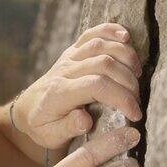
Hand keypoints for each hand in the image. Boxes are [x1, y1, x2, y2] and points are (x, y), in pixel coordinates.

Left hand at [13, 23, 142, 149]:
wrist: (28, 109)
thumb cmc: (43, 126)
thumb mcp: (51, 136)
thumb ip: (68, 128)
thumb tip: (85, 120)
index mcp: (59, 93)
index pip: (96, 85)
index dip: (121, 97)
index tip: (135, 114)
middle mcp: (64, 70)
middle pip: (104, 64)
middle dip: (128, 81)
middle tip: (138, 99)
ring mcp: (69, 57)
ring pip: (100, 45)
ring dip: (125, 56)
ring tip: (138, 75)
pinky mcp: (73, 50)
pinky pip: (92, 33)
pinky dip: (110, 30)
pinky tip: (126, 36)